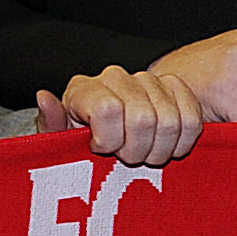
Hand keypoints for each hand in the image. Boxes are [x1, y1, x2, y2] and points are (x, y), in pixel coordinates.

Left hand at [37, 66, 206, 165]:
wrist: (106, 145)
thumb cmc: (78, 148)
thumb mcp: (58, 145)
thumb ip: (52, 124)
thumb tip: (44, 97)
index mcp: (84, 88)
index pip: (108, 108)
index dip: (109, 140)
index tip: (101, 150)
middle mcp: (115, 77)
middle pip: (142, 118)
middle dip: (135, 151)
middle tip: (125, 158)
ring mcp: (147, 81)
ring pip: (170, 121)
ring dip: (158, 150)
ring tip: (142, 154)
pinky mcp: (175, 89)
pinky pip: (192, 117)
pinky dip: (182, 141)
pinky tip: (164, 146)